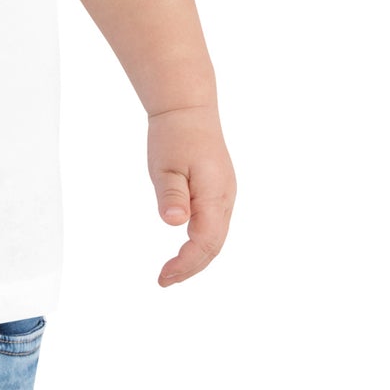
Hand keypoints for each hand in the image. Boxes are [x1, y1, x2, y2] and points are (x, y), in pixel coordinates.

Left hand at [146, 104, 234, 286]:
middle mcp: (225, 199)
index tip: (163, 277)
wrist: (188, 109)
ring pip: (216, 237)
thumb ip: (172, 195)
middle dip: (191, 267)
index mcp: (215, 195)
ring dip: (197, 258)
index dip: (186, 264)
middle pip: (214, 246)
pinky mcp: (218, 191)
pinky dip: (201, 243)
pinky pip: (214, 226)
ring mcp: (224, 195)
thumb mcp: (166, 165)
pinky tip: (185, 249)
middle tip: (164, 281)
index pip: (205, 243)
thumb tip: (174, 223)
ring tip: (172, 273)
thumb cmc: (175, 135)